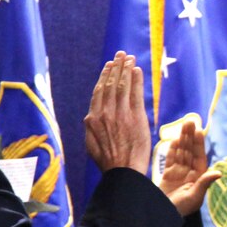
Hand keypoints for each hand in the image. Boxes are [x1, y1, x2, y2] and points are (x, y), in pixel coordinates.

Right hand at [84, 51, 150, 174]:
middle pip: (110, 84)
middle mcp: (105, 113)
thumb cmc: (108, 162)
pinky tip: (137, 70)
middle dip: (116, 67)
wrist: (122, 172)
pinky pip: (135, 93)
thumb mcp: (91, 145)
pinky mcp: (135, 117)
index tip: (109, 66)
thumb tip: (88, 118)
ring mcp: (120, 114)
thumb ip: (90, 129)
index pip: (99, 91)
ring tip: (129, 58)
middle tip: (120, 55)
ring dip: (126, 69)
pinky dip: (136, 80)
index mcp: (92, 119)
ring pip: (122, 85)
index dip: (104, 76)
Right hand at [159, 120, 221, 215]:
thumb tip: (218, 172)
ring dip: (182, 138)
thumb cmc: (181, 209)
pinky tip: (175, 139)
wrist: (163, 214)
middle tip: (190, 120)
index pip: (199, 156)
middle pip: (190, 151)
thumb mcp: (194, 197)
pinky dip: (173, 149)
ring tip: (183, 125)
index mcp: (198, 177)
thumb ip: (204, 183)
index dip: (199, 143)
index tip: (199, 131)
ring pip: (181, 152)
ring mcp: (178, 172)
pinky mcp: (168, 174)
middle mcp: (190, 173)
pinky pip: (171, 159)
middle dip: (190, 136)